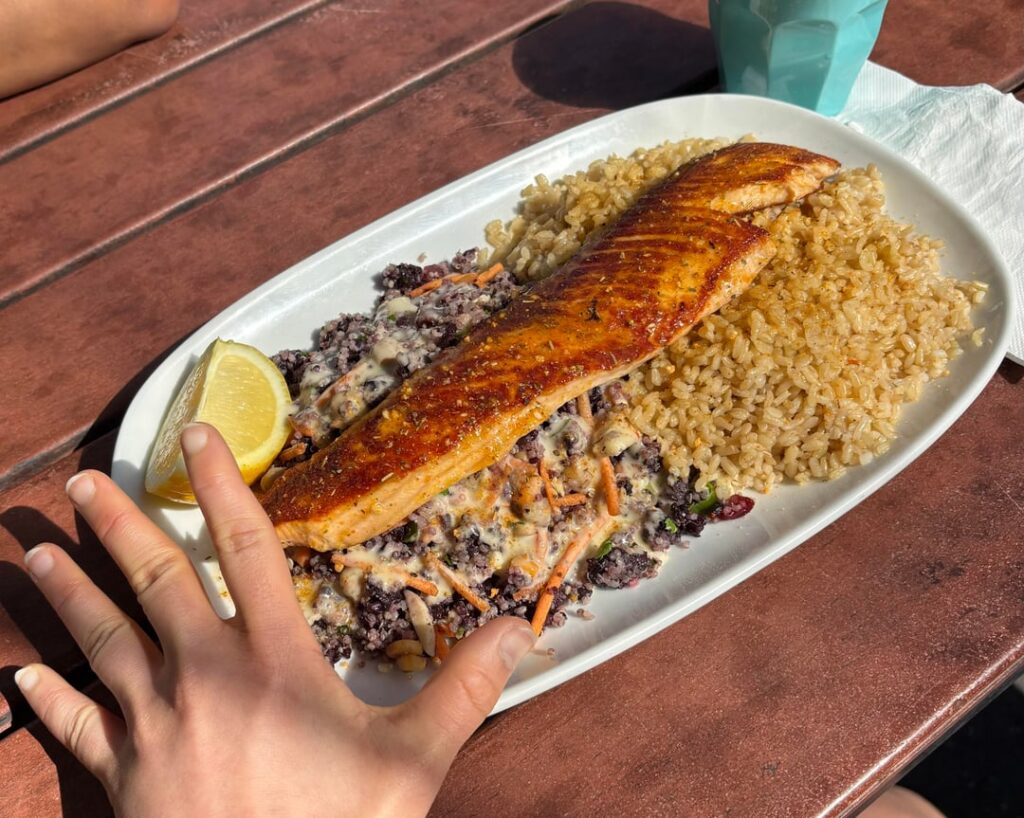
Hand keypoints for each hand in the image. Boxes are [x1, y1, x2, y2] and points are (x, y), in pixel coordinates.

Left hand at [15, 423, 535, 816]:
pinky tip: (20, 680)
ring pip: (101, 640)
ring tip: (38, 555)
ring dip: (69, 594)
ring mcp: (154, 725)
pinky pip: (75, 728)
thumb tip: (518, 628)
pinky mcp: (122, 776)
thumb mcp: (414, 762)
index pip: (246, 551)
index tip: (194, 437)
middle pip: (155, 580)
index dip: (221, 487)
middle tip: (82, 480)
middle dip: (119, 525)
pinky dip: (46, 700)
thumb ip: (463, 689)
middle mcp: (205, 677)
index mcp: (275, 662)